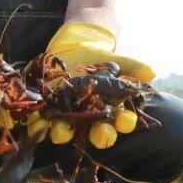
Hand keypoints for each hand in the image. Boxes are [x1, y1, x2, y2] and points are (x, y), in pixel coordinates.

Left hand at [44, 22, 154, 148]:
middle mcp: (89, 120)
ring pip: (66, 130)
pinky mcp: (47, 108)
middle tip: (97, 133)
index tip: (123, 120)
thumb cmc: (100, 59)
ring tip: (58, 128)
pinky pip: (41, 119)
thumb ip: (132, 66)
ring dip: (62, 132)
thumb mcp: (117, 60)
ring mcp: (67, 116)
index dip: (121, 124)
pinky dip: (36, 120)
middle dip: (95, 135)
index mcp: (109, 112)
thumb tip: (150, 72)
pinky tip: (33, 118)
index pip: (119, 123)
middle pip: (93, 134)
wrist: (74, 47)